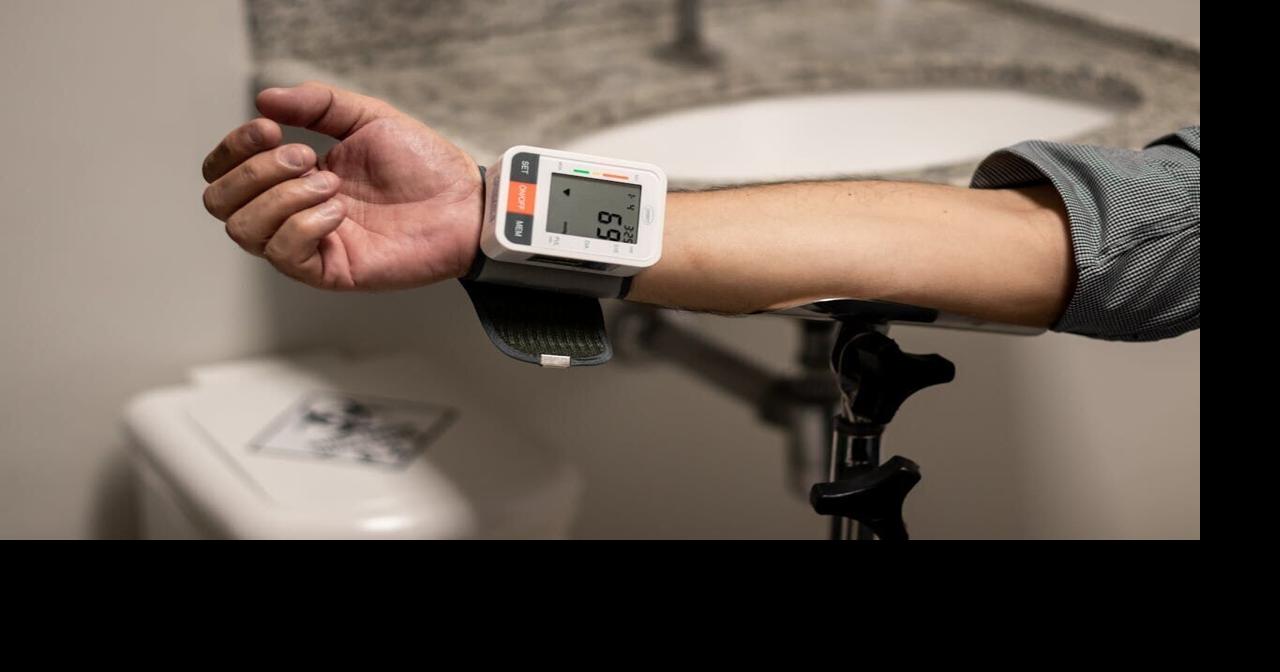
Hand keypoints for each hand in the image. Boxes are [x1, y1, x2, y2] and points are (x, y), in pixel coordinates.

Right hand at [201, 82, 482, 289]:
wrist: (464, 202)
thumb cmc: (423, 164)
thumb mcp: (366, 117)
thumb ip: (316, 104)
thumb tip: (265, 99)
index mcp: (292, 176)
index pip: (223, 170)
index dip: (232, 148)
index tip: (269, 128)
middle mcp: (290, 211)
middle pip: (219, 201)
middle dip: (254, 171)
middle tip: (306, 158)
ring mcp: (308, 243)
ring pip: (243, 229)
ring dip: (282, 197)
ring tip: (331, 184)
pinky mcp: (329, 270)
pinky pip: (284, 253)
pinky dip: (304, 224)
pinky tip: (339, 211)